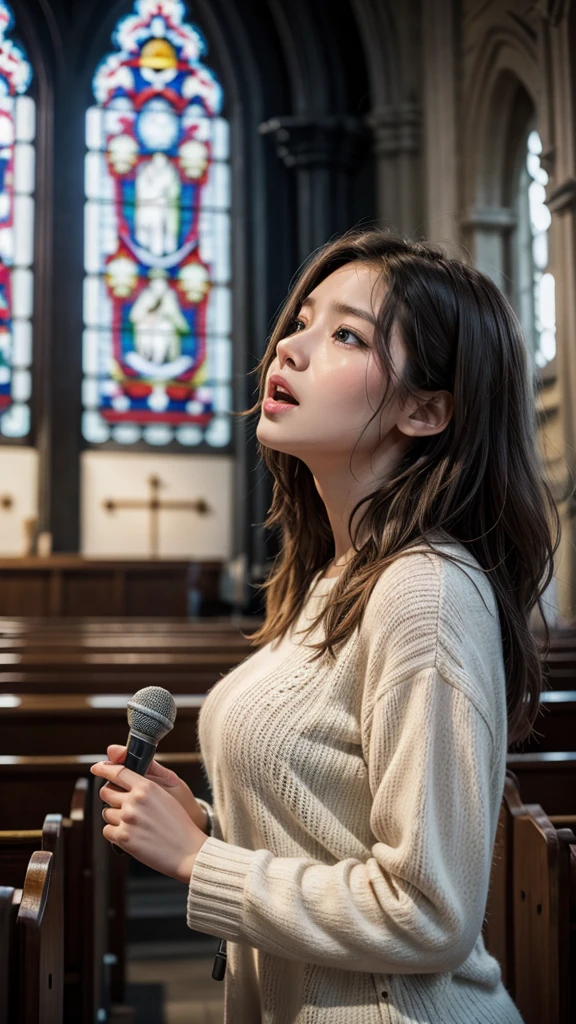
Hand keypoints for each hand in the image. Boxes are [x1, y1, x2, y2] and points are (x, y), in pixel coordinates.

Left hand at [90, 759, 208, 882]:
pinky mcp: (123, 838)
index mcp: (146, 787)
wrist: (187, 851)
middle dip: (111, 797)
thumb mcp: (165, 795)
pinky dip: (115, 834)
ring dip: (115, 818)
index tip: (97, 767)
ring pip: (106, 813)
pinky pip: (107, 831)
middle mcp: (134, 801)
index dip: (104, 768)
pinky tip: (131, 835)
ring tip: (134, 824)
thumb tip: (124, 778)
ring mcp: (127, 819)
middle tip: (123, 805)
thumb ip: (144, 784)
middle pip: (106, 792)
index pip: (118, 772)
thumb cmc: (179, 824)